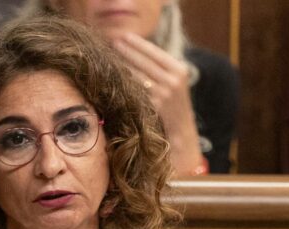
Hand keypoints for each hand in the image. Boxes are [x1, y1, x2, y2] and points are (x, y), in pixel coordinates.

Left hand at [112, 32, 205, 177]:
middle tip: (112, 41)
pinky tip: (112, 78)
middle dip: (126, 51)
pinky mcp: (153, 106)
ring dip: (122, 65)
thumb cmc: (172, 106)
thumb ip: (159, 69)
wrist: (181, 132)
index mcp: (179, 69)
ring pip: (137, 75)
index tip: (124, 36)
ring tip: (108, 57)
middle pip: (144, 61)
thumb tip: (136, 53)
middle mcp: (173, 79)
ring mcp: (163, 93)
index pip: (155, 52)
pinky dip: (123, 83)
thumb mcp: (172, 83)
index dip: (138, 43)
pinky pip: (134, 91)